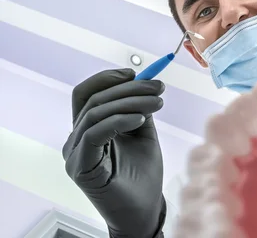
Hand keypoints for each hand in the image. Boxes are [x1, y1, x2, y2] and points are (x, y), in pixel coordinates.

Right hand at [62, 69, 165, 237]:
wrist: (145, 208)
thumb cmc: (143, 172)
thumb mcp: (142, 131)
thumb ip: (137, 107)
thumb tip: (144, 81)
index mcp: (88, 128)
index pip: (87, 93)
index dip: (108, 78)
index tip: (137, 72)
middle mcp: (76, 138)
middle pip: (93, 99)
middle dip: (129, 88)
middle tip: (158, 87)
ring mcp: (75, 153)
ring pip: (96, 113)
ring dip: (130, 102)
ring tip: (158, 103)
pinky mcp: (81, 167)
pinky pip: (95, 134)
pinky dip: (118, 121)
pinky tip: (140, 119)